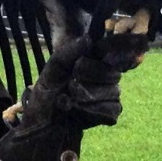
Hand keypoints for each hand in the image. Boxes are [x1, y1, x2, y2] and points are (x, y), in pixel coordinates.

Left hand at [22, 31, 148, 130]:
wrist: (43, 122)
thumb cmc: (48, 92)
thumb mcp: (53, 68)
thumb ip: (69, 52)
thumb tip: (88, 38)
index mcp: (94, 59)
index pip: (114, 50)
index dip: (117, 48)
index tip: (110, 50)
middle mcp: (106, 75)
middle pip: (111, 73)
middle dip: (86, 77)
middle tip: (69, 83)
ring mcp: (111, 94)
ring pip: (111, 92)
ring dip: (85, 97)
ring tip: (69, 99)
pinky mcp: (110, 113)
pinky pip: (111, 110)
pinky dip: (90, 112)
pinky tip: (76, 111)